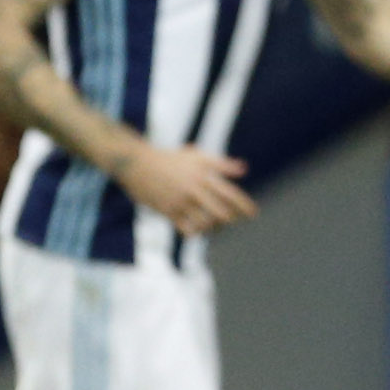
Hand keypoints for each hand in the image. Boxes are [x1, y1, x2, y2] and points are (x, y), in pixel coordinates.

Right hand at [113, 142, 257, 233]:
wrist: (137, 164)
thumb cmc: (170, 159)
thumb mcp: (197, 157)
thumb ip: (222, 164)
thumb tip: (244, 169)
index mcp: (204, 175)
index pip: (231, 194)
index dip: (245, 206)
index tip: (253, 214)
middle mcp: (194, 189)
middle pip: (221, 213)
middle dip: (230, 220)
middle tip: (232, 220)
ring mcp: (180, 201)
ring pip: (205, 223)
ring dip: (214, 228)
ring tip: (216, 226)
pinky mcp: (167, 211)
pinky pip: (187, 229)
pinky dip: (196, 232)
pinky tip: (199, 230)